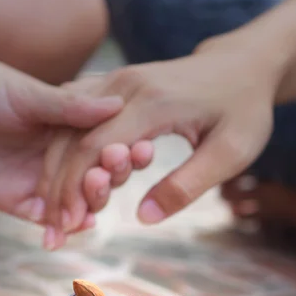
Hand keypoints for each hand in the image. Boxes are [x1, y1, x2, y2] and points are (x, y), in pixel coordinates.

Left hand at [0, 40, 122, 225]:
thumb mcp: (28, 94)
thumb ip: (70, 106)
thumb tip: (117, 104)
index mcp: (74, 127)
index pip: (110, 145)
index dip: (127, 150)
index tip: (142, 148)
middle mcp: (65, 157)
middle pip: (101, 177)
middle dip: (113, 177)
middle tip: (113, 168)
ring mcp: (45, 181)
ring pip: (80, 202)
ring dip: (93, 202)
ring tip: (95, 193)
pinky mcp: (22, 202)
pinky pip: (50, 220)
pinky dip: (66, 227)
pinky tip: (79, 225)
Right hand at [46, 32, 280, 230]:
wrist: (242, 65)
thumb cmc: (243, 110)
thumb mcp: (231, 152)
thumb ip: (187, 184)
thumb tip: (144, 217)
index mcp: (152, 101)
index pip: (94, 147)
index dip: (75, 189)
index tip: (67, 226)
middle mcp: (125, 85)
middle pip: (71, 138)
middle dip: (57, 187)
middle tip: (52, 230)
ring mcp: (116, 81)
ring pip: (66, 127)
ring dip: (54, 171)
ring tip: (51, 213)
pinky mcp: (115, 86)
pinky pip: (76, 119)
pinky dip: (63, 151)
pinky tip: (60, 180)